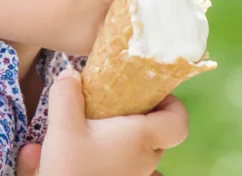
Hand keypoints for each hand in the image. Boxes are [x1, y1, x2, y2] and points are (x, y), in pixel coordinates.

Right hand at [17, 69, 187, 175]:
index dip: (172, 104)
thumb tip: (70, 73)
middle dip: (143, 114)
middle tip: (118, 100)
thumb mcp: (62, 127)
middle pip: (159, 133)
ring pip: (143, 149)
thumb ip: (66, 95)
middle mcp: (146, 159)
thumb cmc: (71, 167)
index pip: (179, 121)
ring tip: (99, 122)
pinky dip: (118, 150)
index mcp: (142, 138)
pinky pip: (128, 162)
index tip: (151, 91)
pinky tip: (91, 146)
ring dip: (129, 134)